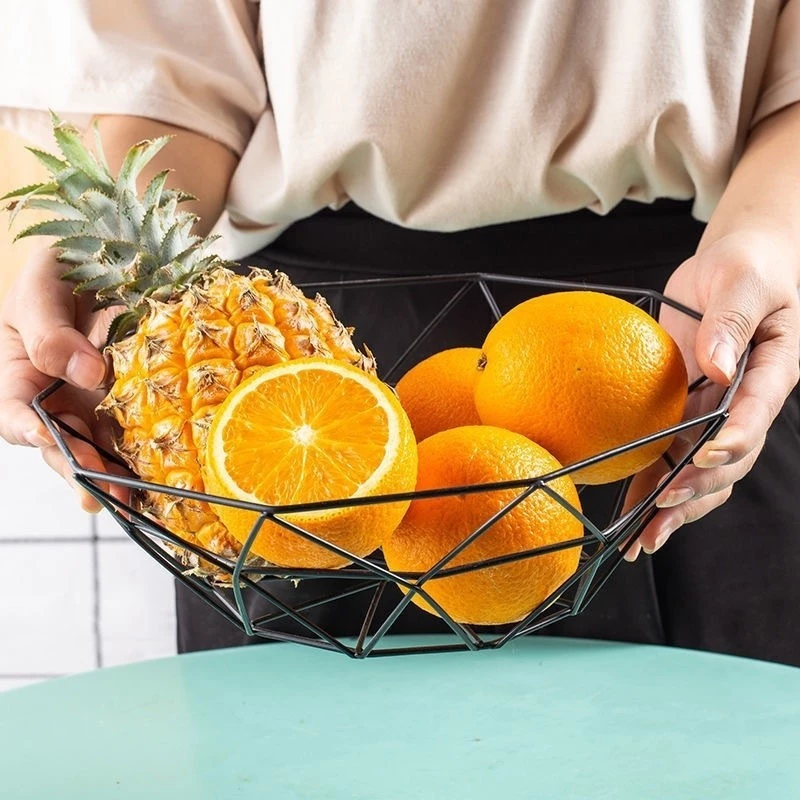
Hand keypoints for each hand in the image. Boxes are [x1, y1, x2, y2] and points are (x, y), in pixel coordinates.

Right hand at [0, 246, 127, 511]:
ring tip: (132, 499)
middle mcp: (60, 401)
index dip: (28, 430)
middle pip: (63, 447)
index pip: (17, 415)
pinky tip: (169, 473)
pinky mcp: (137, 404)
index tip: (47, 435)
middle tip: (101, 487)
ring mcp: (99, 406)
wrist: (110, 257)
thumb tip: (86, 371)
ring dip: (118, 477)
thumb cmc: (61, 270)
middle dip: (81, 471)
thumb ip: (51, 333)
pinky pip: (143, 433)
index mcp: (23, 378)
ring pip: (104, 450)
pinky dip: (153, 456)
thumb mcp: (42, 290)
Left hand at [624, 229, 799, 559]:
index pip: (757, 411)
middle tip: (664, 507)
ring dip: (674, 509)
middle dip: (700, 487)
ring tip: (642, 542)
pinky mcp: (685, 417)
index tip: (707, 453)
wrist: (734, 268)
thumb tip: (717, 363)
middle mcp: (746, 403)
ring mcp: (715, 415)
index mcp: (772, 371)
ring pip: (701, 473)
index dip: (736, 438)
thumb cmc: (747, 266)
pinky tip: (627, 517)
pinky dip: (650, 489)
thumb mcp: (743, 280)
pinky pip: (670, 458)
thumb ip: (732, 319)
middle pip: (730, 458)